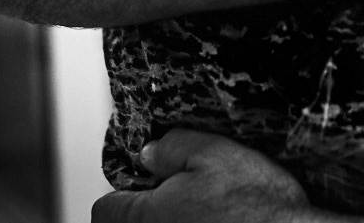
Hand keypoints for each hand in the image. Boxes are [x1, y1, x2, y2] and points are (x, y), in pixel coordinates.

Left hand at [91, 130, 310, 222]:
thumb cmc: (258, 204)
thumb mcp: (215, 154)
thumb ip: (174, 148)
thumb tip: (150, 153)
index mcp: (147, 217)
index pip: (105, 209)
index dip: (124, 192)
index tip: (145, 184)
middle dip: (149, 211)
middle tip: (182, 197)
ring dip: (175, 221)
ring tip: (209, 212)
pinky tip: (222, 222)